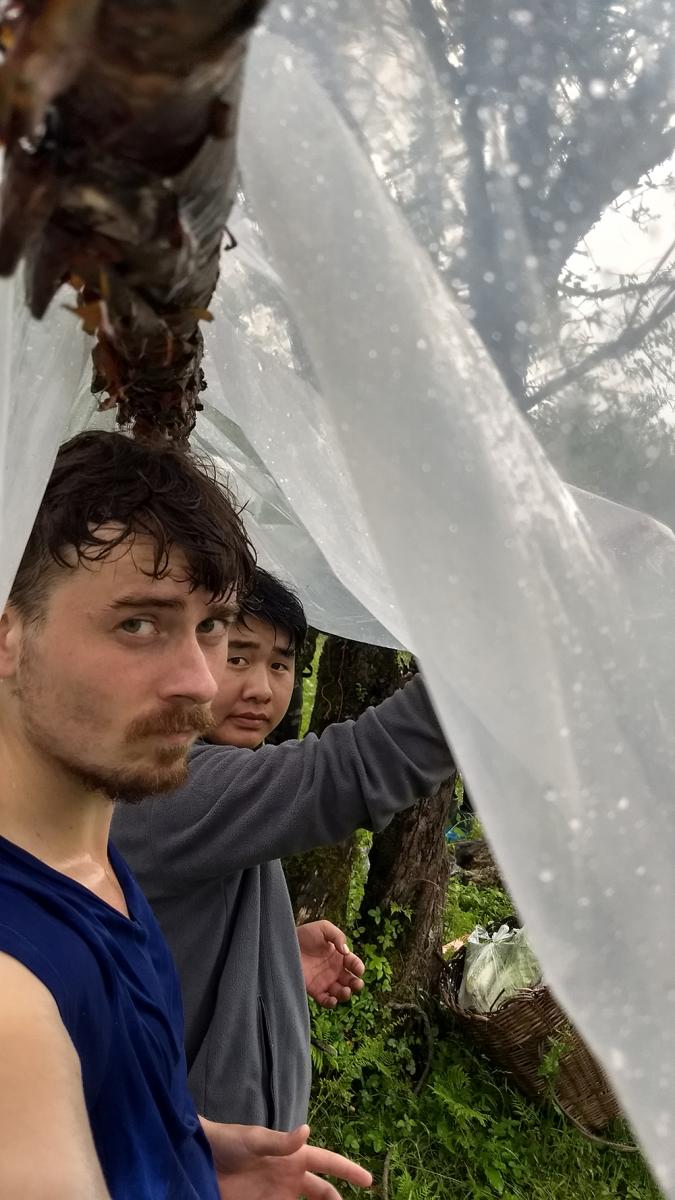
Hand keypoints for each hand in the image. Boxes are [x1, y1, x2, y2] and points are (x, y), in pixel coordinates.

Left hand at [201, 1120, 372, 1199]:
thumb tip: (307, 1131)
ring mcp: (277, 1196)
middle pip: (323, 1193)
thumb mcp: (254, 1139)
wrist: (200, 1160)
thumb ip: (280, 1141)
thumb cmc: (228, 1143)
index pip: (327, 1162)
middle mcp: (290, 1178)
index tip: (368, 1180)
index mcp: (293, 1156)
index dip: (348, 1170)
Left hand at [296, 921, 364, 1007]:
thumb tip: (346, 951)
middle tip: (356, 984)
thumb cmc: (305, 934)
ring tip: (345, 991)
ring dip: (346, 994)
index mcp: (339, 956)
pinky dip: (331, 1003)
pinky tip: (333, 1000)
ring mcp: (325, 981)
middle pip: (351, 981)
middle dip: (357, 984)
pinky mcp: (314, 990)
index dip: (358, 967)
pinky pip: (325, 1000)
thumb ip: (338, 936)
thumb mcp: (323, 928)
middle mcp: (334, 970)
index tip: (358, 970)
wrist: (285, 944)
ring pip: (341, 993)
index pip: (354, 964)